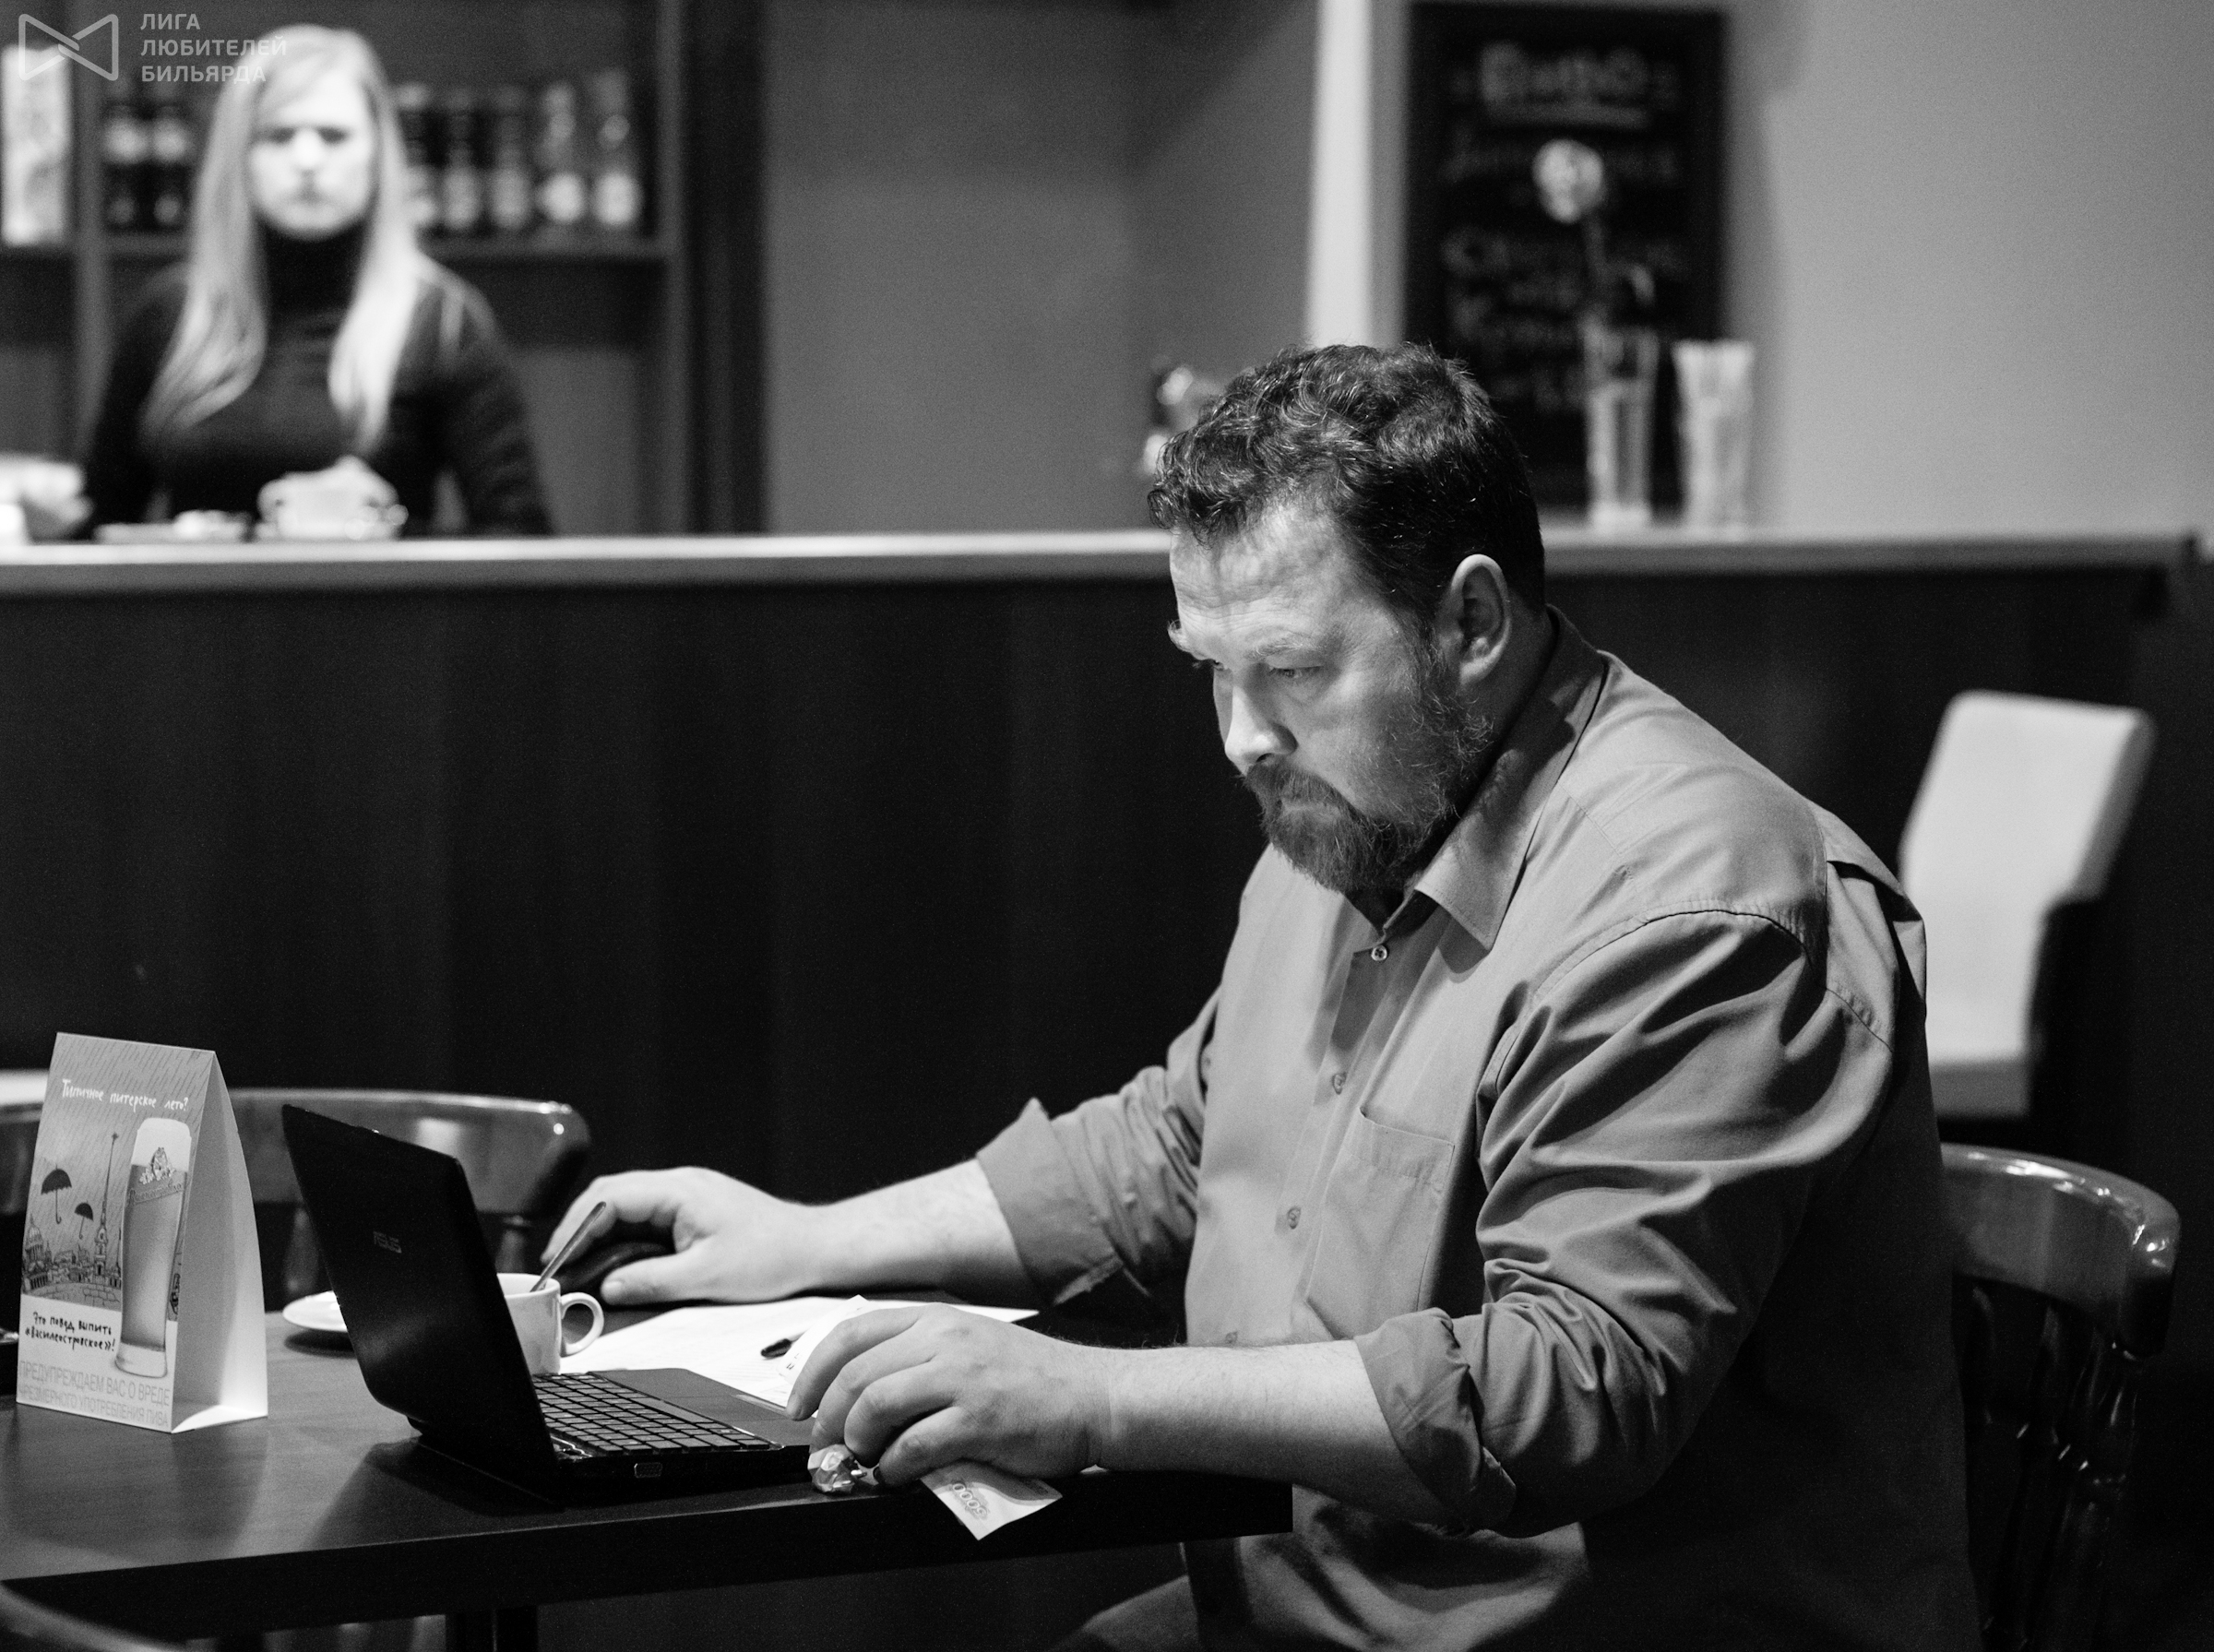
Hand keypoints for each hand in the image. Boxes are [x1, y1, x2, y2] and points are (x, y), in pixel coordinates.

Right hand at [541, 1168, 822, 1305]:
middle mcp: (679, 1184)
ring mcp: (686, 1195)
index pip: (610, 1197)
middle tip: (560, 1265)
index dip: (576, 1227)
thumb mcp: (708, 1276)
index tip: (558, 1259)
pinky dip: (623, 1237)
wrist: (815, 1247)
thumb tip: (608, 1287)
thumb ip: (652, 1281)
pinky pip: (646, 1217)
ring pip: (627, 1205)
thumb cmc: (772, 1256)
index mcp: (679, 1190)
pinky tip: (615, 1261)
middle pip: (611, 1195)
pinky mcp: (693, 1210)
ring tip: (579, 1267)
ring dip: (600, 1233)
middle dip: (580, 1228)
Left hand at [790, 1306, 1115, 1485]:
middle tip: (828, 1451)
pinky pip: (913, 1447)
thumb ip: (917, 1358)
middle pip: (854, 1376)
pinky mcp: (980, 1420)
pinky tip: (901, 1474)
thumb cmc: (1033, 1379)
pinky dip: (894, 1468)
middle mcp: (945, 1340)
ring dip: (858, 1443)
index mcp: (936, 1319)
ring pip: (874, 1407)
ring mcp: (963, 1378)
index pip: (849, 1335)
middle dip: (828, 1421)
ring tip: (868, 1461)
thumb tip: (853, 1397)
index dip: (812, 1374)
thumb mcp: (971, 1344)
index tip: (799, 1407)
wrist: (1095, 1395)